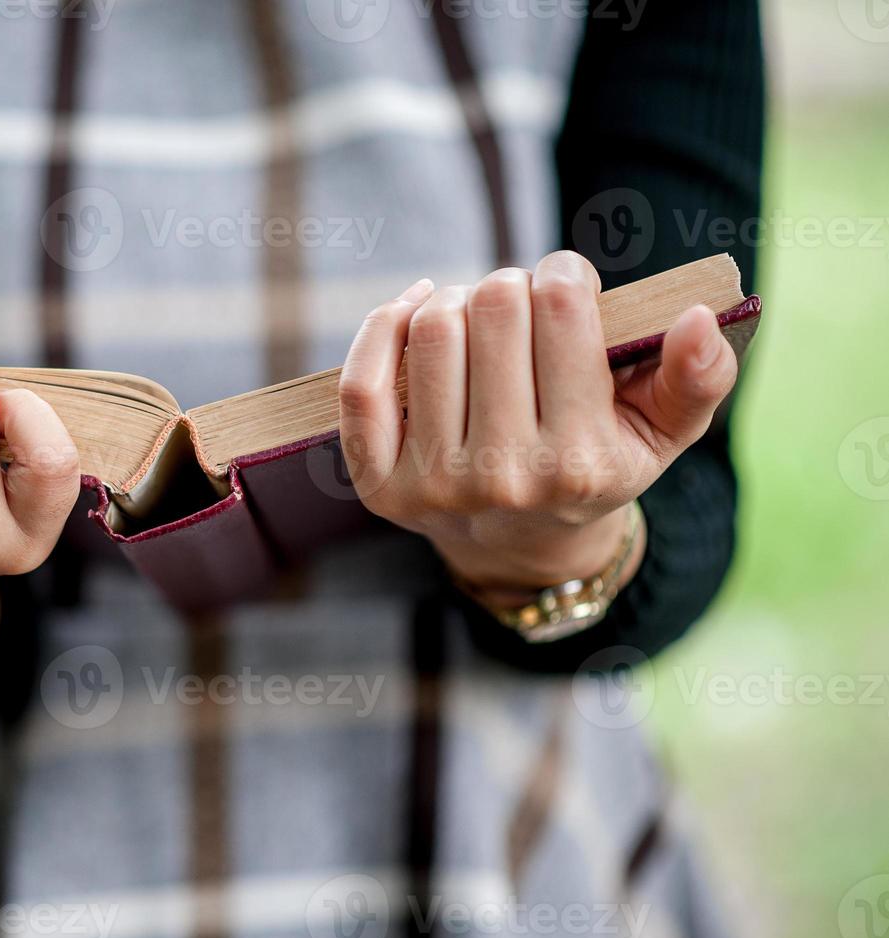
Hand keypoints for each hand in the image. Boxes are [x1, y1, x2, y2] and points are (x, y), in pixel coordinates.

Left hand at [338, 251, 737, 590]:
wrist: (519, 542)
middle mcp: (504, 477)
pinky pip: (360, 382)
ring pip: (430, 329)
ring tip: (474, 317)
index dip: (564, 274)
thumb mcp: (661, 431)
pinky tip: (413, 311)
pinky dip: (383, 326)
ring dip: (452, 301)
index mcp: (580, 461)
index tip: (568, 287)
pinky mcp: (378, 485)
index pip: (561, 305)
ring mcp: (434, 485)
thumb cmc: (594, 462)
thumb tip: (698, 318)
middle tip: (518, 308)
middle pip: (492, 305)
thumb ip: (698, 377)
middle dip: (509, 286)